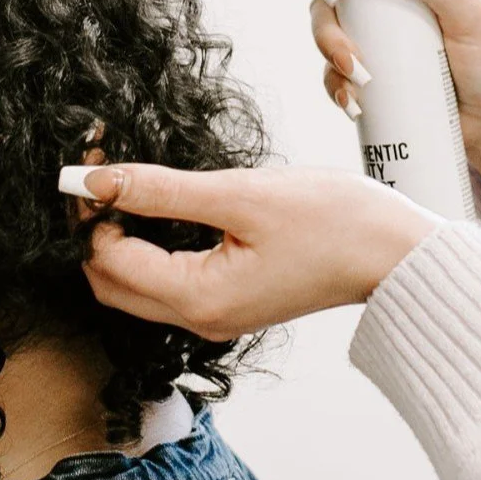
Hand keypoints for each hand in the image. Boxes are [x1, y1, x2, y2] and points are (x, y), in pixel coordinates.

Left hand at [73, 162, 438, 341]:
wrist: (392, 253)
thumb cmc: (333, 222)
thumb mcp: (241, 194)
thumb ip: (161, 189)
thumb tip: (94, 180)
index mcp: (199, 299)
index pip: (109, 260)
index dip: (88, 211)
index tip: (87, 160)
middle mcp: (200, 320)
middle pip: (111, 283)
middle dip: (93, 230)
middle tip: (99, 171)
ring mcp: (214, 316)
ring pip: (134, 286)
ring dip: (117, 239)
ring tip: (123, 185)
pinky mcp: (228, 303)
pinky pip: (165, 283)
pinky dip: (147, 249)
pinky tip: (154, 209)